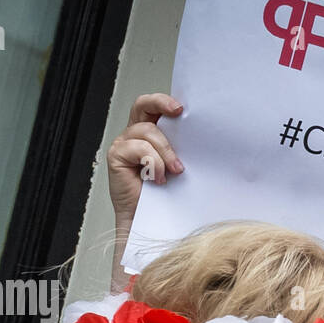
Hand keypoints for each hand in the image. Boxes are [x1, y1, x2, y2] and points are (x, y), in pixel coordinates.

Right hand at [107, 93, 184, 223]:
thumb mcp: (180, 167)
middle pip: (142, 104)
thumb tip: (207, 136)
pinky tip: (158, 179)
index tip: (184, 107)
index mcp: (151, 134)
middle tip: (178, 112)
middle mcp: (135, 136)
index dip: (165, 100)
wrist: (152, 223)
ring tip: (175, 170)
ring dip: (165, 150)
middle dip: (160, 103)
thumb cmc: (167, 197)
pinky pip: (138, 148)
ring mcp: (124, 145)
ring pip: (146, 130)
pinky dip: (153, 162)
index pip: (154, 107)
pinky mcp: (117, 157)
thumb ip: (184, 149)